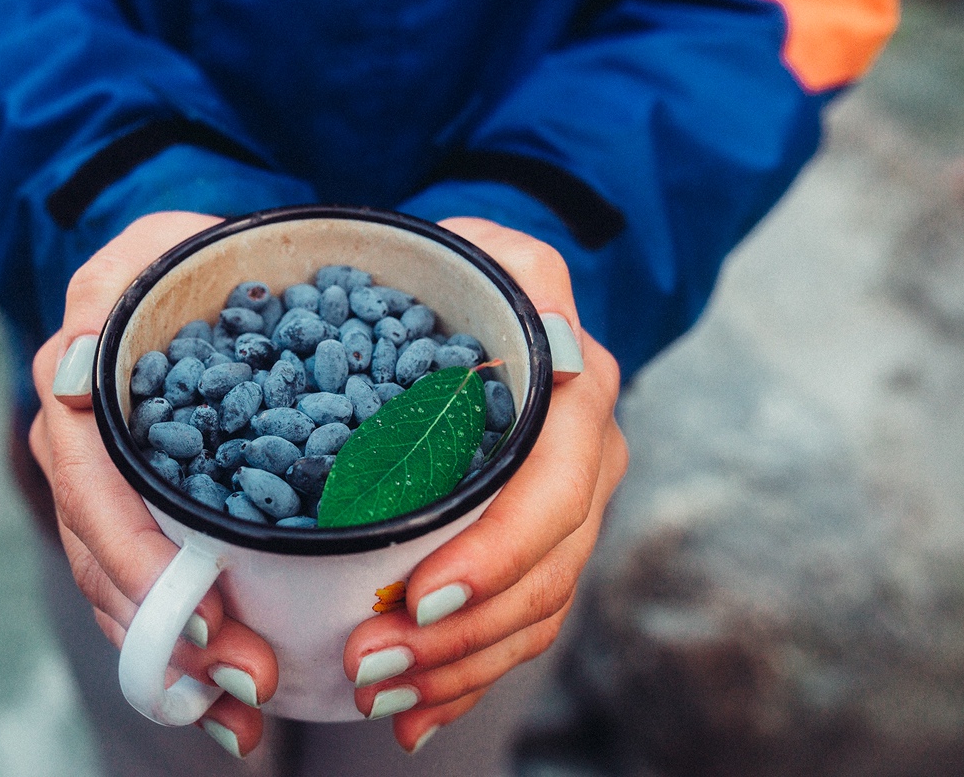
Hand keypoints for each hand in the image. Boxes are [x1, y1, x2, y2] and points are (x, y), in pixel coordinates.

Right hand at [30, 211, 277, 757]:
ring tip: (240, 712)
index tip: (204, 620)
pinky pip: (143, 587)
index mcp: (76, 388)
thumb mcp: (153, 247)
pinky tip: (222, 696)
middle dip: (170, 633)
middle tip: (246, 682)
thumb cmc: (180, 257)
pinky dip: (178, 643)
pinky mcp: (136, 511)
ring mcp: (102, 485)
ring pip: (121, 590)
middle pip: (107, 560)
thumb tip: (78, 348)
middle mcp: (78, 447)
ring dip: (176, 659)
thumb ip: (120, 284)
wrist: (183, 272)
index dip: (142, 561)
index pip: (96, 491)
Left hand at [342, 217, 627, 750]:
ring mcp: (569, 511)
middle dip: (463, 631)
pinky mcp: (539, 549)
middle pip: (546, 570)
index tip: (420, 593)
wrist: (492, 309)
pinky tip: (416, 715)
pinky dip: (468, 676)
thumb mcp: (482, 248)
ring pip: (535, 614)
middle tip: (374, 661)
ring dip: (460, 666)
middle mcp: (588, 458)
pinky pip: (518, 628)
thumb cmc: (470, 275)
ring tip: (383, 694)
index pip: (552, 488)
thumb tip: (490, 294)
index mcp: (578, 391)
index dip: (497, 550)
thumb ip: (492, 257)